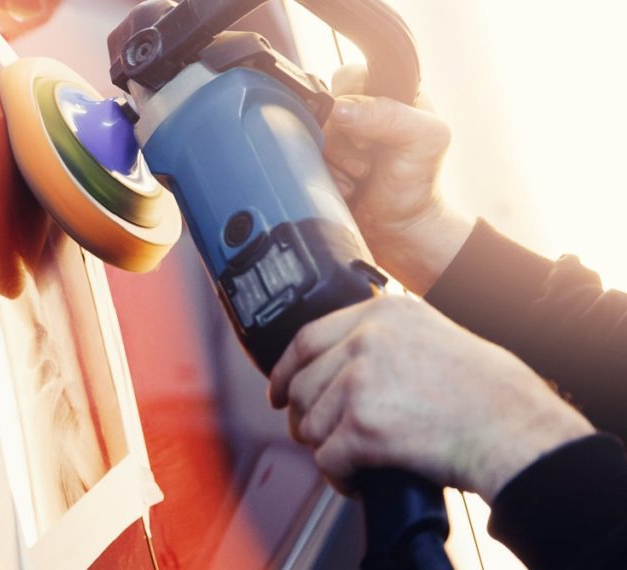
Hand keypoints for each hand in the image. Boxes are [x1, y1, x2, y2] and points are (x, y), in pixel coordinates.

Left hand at [268, 295, 593, 502]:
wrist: (515, 428)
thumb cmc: (488, 390)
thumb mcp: (432, 333)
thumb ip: (383, 337)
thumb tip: (339, 361)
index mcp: (380, 313)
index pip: (305, 338)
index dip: (283, 370)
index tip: (277, 390)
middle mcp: (365, 340)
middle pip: (300, 383)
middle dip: (303, 416)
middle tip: (318, 434)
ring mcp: (360, 381)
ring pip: (309, 423)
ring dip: (325, 448)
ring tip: (352, 457)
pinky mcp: (363, 427)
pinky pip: (327, 459)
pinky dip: (339, 477)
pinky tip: (360, 479)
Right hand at [324, 65, 471, 293]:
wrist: (399, 231)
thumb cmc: (418, 184)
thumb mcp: (423, 141)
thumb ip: (389, 116)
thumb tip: (339, 109)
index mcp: (389, 92)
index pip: (351, 77)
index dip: (354, 103)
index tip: (373, 133)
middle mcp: (361, 110)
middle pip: (325, 105)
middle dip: (343, 136)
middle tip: (368, 155)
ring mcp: (338, 136)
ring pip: (313, 132)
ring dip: (336, 160)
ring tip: (361, 175)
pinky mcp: (322, 159)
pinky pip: (305, 157)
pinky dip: (326, 174)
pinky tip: (348, 185)